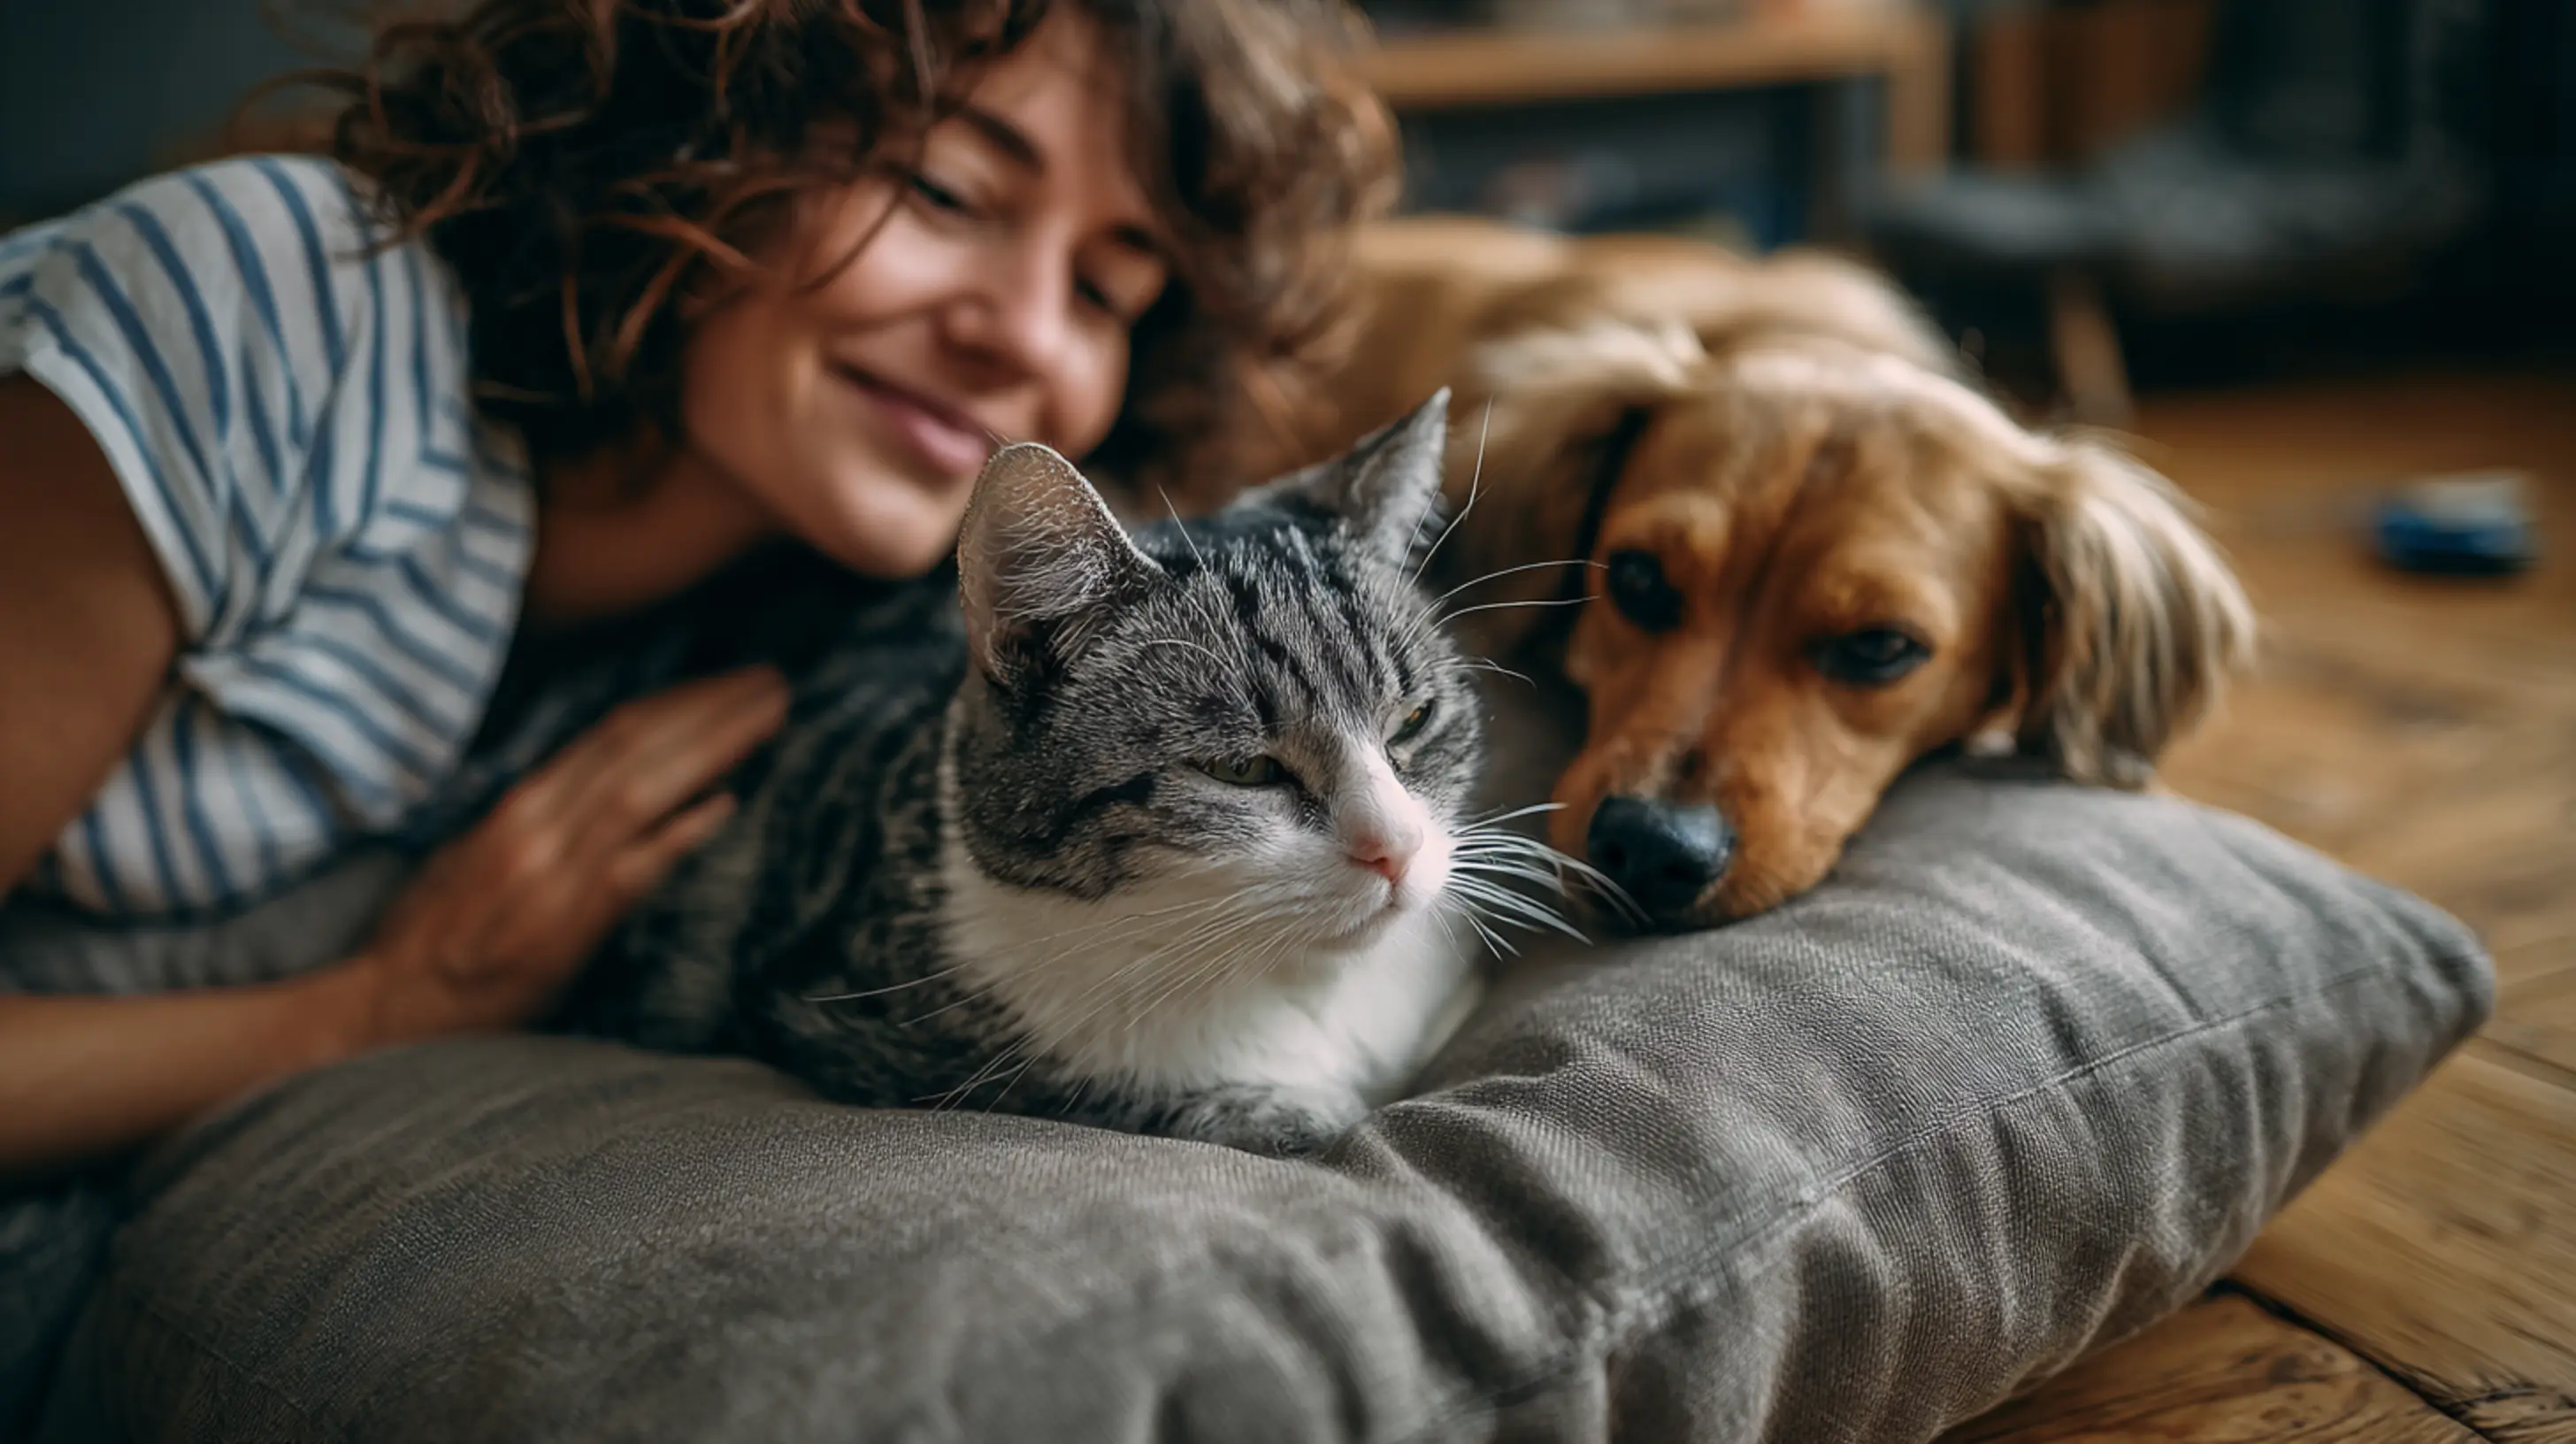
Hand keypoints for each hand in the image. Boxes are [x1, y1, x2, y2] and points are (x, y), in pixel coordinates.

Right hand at [326, 666, 788, 1051]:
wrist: (387, 1007)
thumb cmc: (431, 935)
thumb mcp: (477, 853)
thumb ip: (541, 817)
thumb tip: (602, 788)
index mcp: (519, 803)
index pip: (611, 731)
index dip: (677, 700)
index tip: (729, 680)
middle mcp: (538, 825)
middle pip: (637, 745)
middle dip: (710, 707)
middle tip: (774, 681)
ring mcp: (554, 872)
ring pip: (644, 788)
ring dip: (714, 746)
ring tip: (773, 717)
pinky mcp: (567, 926)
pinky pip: (634, 867)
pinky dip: (681, 830)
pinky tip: (728, 802)